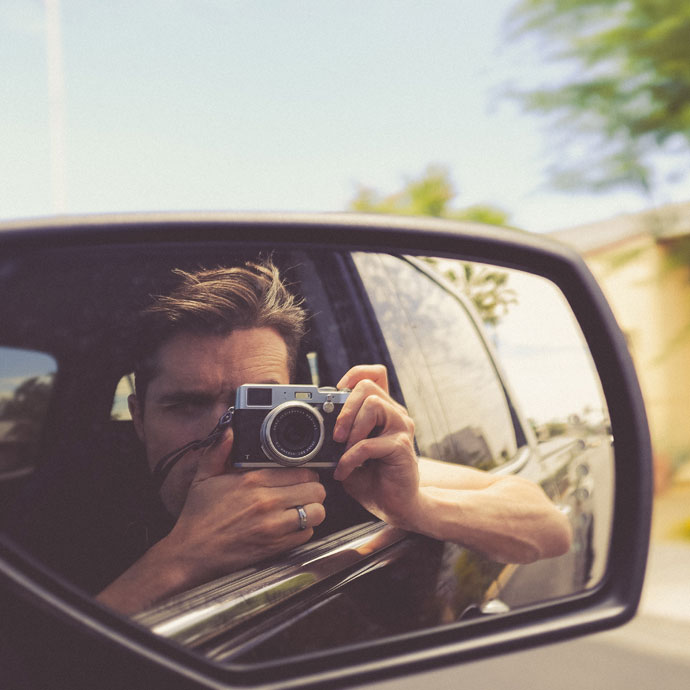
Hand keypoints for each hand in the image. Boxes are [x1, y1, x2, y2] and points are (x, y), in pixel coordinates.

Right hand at [160, 431, 325, 584]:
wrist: (192, 552)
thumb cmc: (198, 516)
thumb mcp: (203, 477)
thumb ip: (219, 451)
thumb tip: (229, 431)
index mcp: (253, 480)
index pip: (301, 470)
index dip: (306, 471)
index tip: (302, 474)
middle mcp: (267, 501)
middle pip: (315, 489)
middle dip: (313, 489)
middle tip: (305, 491)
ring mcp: (273, 525)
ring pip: (317, 512)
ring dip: (313, 509)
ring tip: (303, 508)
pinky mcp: (276, 546)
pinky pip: (307, 534)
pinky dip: (304, 529)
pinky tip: (293, 526)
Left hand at [332, 365, 420, 528]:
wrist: (397, 506)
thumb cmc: (374, 479)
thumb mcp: (349, 453)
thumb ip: (338, 438)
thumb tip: (316, 429)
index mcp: (383, 411)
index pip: (375, 374)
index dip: (355, 374)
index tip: (337, 393)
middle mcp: (395, 414)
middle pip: (368, 386)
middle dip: (345, 407)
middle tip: (335, 434)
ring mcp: (401, 428)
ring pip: (373, 405)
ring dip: (351, 428)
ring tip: (342, 450)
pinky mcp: (401, 447)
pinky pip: (368, 443)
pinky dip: (350, 458)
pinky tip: (345, 471)